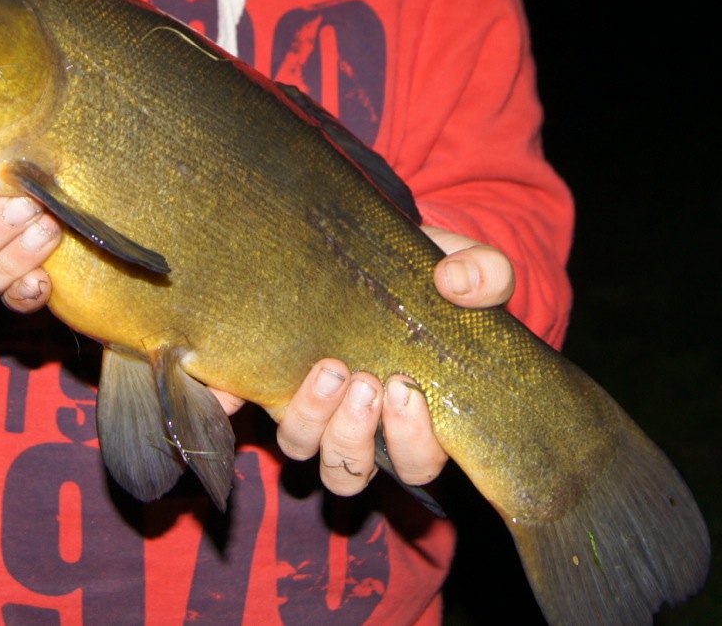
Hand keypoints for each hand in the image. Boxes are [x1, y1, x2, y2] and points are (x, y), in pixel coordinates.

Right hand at [0, 0, 67, 314]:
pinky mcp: (10, 273)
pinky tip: (47, 282)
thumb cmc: (7, 87)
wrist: (65, 150)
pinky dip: (23, 293)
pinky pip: (4, 300)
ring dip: (3, 259)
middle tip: (24, 203)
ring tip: (47, 227)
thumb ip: (19, 1)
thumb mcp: (10, 45)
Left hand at [270, 228, 513, 495]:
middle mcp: (360, 426)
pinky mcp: (271, 382)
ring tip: (328, 370)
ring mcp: (313, 407)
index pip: (417, 463)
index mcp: (415, 416)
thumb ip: (482, 273)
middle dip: (354, 434)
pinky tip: (245, 374)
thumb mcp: (465, 264)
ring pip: (301, 449)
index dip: (412, 442)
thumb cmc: (429, 273)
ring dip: (312, 419)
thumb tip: (457, 285)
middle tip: (364, 383)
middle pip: (351, 472)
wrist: (375, 249)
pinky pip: (247, 407)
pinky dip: (239, 399)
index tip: (405, 390)